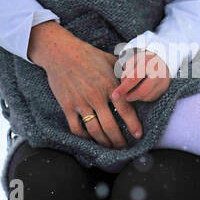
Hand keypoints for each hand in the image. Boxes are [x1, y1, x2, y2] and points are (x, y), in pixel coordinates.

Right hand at [28, 22, 142, 147]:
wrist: (61, 52)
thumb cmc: (88, 55)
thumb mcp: (110, 60)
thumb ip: (124, 72)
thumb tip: (137, 78)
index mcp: (109, 85)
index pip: (125, 109)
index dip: (133, 124)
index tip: (138, 135)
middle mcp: (96, 96)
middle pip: (110, 126)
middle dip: (119, 140)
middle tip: (123, 147)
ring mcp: (81, 102)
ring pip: (94, 130)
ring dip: (104, 142)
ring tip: (109, 147)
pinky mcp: (67, 106)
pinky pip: (76, 128)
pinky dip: (84, 137)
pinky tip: (91, 140)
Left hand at [111, 51, 172, 104]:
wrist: (163, 58)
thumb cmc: (145, 59)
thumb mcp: (134, 59)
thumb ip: (126, 70)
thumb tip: (121, 84)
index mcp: (147, 62)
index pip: (133, 78)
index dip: (123, 88)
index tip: (115, 95)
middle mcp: (158, 72)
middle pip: (142, 91)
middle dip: (130, 96)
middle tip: (123, 96)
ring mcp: (163, 81)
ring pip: (146, 96)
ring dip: (136, 97)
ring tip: (132, 91)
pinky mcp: (165, 88)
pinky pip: (152, 98)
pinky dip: (144, 97)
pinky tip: (141, 91)